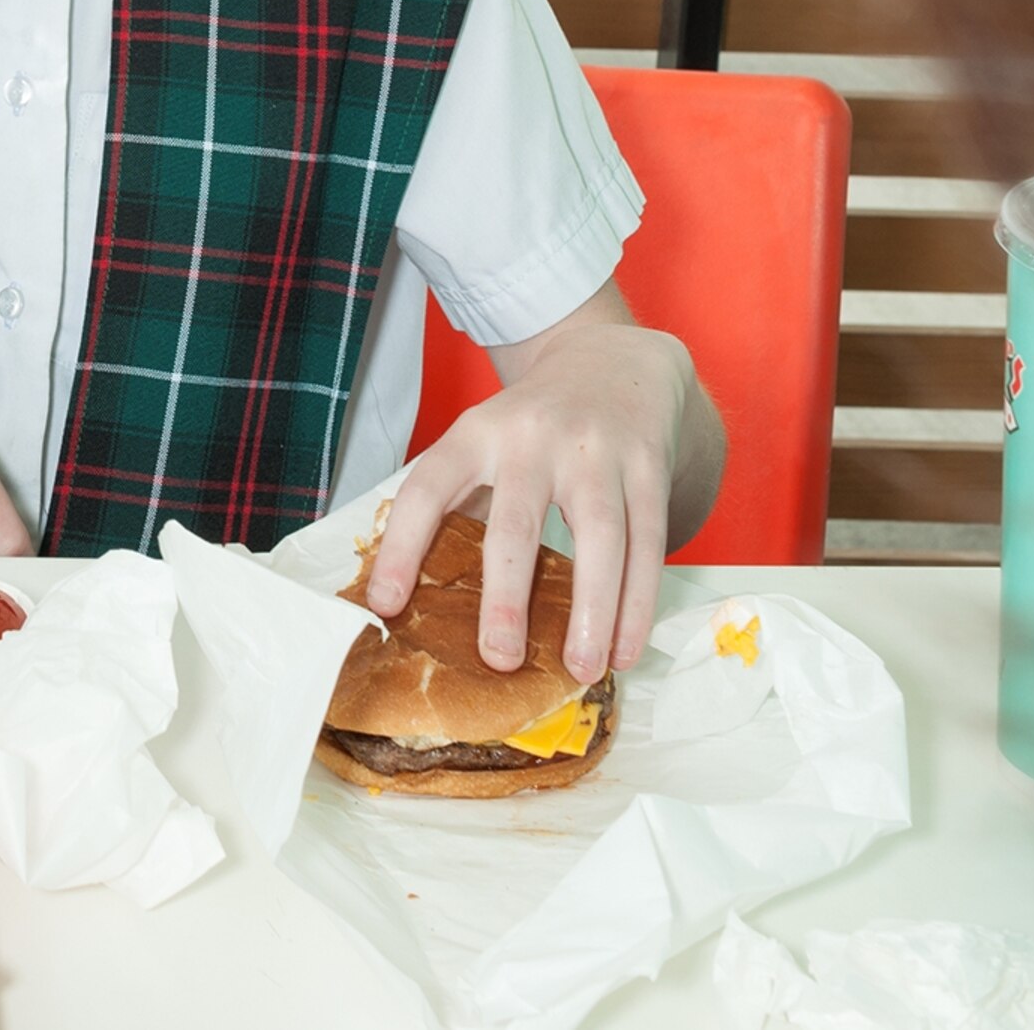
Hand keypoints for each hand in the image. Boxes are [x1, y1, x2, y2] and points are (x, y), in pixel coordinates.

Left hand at [370, 320, 701, 684]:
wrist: (616, 363)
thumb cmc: (533, 424)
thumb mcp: (482, 440)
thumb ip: (456, 502)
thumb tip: (414, 591)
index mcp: (476, 434)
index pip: (426, 490)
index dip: (401, 548)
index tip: (386, 606)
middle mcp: (532, 439)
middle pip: (516, 522)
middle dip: (505, 596)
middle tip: (498, 658)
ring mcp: (595, 453)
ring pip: (600, 539)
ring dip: (593, 611)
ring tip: (582, 670)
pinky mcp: (647, 469)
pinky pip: (647, 545)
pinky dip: (637, 603)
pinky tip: (624, 648)